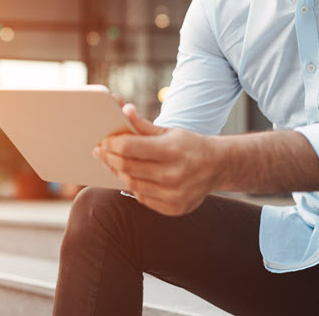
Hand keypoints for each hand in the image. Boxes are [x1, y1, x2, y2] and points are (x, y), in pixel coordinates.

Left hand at [93, 103, 220, 215]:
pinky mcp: (174, 208)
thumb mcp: (169, 131)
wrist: (218, 166)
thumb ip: (142, 124)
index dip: (111, 144)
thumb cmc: (189, 145)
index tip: (104, 141)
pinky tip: (132, 177)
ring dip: (118, 173)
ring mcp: (174, 194)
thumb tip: (123, 109)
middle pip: (126, 167)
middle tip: (101, 152)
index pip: (128, 147)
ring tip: (113, 164)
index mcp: (171, 150)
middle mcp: (173, 174)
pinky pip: (143, 198)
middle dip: (109, 158)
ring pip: (132, 185)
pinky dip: (134, 187)